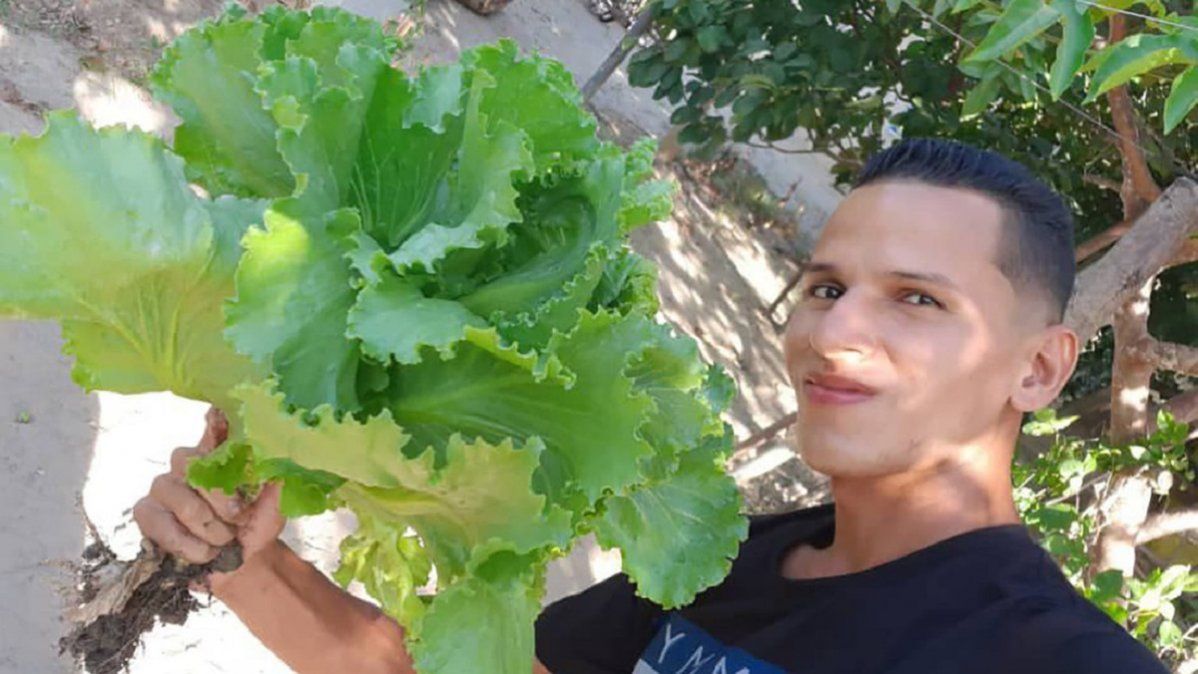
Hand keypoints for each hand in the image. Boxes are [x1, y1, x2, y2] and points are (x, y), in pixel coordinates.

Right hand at [133, 407, 284, 567]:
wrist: (236, 567)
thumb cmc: (253, 528)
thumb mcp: (272, 510)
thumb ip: (275, 488)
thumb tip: (278, 469)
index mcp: (220, 455)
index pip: (214, 426)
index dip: (214, 419)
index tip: (219, 413)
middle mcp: (188, 462)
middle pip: (195, 463)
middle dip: (221, 499)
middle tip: (238, 518)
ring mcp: (164, 485)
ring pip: (182, 500)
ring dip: (209, 529)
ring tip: (223, 540)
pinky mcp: (146, 511)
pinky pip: (163, 525)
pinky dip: (188, 545)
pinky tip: (204, 552)